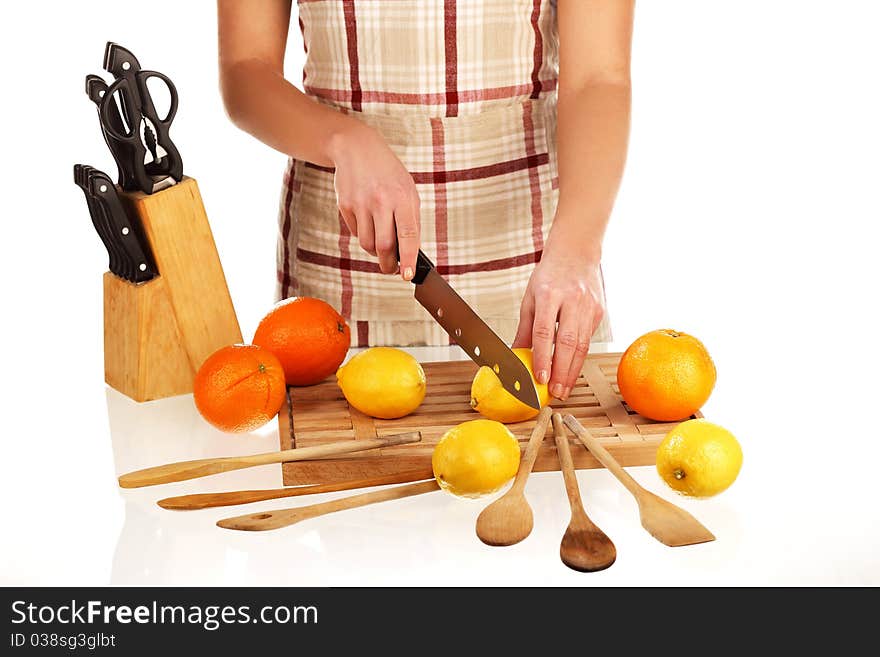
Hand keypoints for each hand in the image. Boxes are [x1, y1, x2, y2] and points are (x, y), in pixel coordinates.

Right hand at [329, 121, 420, 278]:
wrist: (357, 148)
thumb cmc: (388, 173)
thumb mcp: (408, 190)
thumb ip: (410, 219)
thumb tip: (409, 251)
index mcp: (402, 197)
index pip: (408, 235)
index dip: (408, 259)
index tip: (408, 275)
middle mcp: (381, 201)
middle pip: (384, 246)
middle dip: (388, 264)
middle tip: (392, 269)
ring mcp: (361, 204)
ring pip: (367, 244)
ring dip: (375, 251)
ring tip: (380, 244)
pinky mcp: (345, 205)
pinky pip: (355, 233)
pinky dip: (363, 235)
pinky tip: (368, 222)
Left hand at [512, 237, 605, 400]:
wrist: (576, 252)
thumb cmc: (549, 276)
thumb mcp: (530, 298)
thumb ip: (524, 328)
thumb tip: (514, 355)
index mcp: (549, 294)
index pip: (545, 331)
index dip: (542, 356)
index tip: (540, 378)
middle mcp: (572, 300)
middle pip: (568, 342)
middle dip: (562, 371)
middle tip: (556, 392)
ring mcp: (589, 306)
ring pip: (583, 345)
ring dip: (573, 370)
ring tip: (564, 389)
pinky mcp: (599, 312)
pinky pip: (589, 339)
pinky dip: (580, 358)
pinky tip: (572, 371)